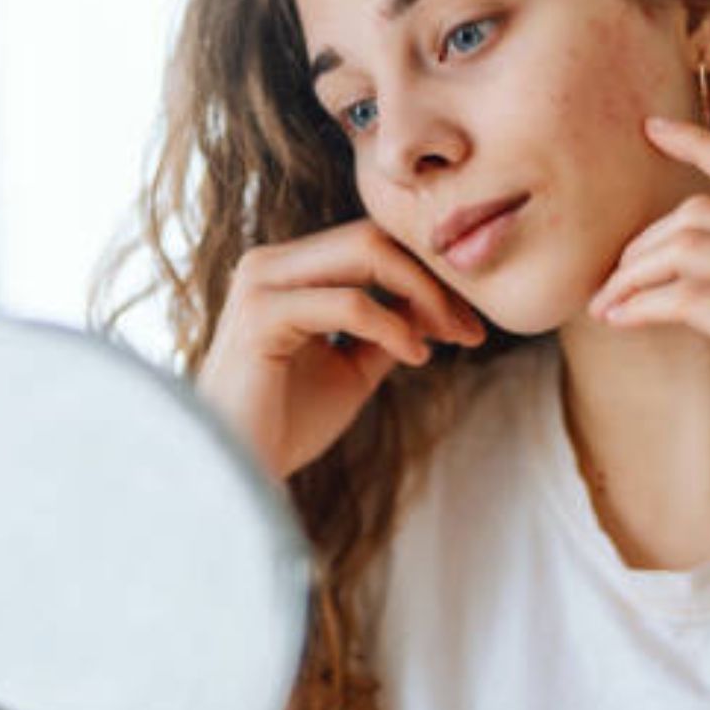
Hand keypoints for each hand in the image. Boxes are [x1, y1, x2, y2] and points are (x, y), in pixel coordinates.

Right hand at [195, 218, 485, 481]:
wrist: (239, 473)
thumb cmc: (287, 425)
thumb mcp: (354, 368)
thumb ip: (388, 327)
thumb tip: (436, 303)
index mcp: (287, 271)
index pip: (369, 243)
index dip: (425, 272)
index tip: (468, 320)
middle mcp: (269, 263)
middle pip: (373, 237)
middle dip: (431, 277)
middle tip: (470, 327)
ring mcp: (260, 282)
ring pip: (365, 253)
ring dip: (422, 293)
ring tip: (452, 336)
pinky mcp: (260, 313)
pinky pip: (348, 302)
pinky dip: (392, 325)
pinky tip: (417, 355)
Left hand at [584, 115, 709, 531]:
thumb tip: (678, 267)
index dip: (702, 144)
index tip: (652, 128)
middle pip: (703, 213)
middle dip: (642, 241)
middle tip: (610, 281)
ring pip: (689, 249)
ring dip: (632, 274)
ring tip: (606, 305)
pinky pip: (686, 295)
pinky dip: (640, 304)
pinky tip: (620, 322)